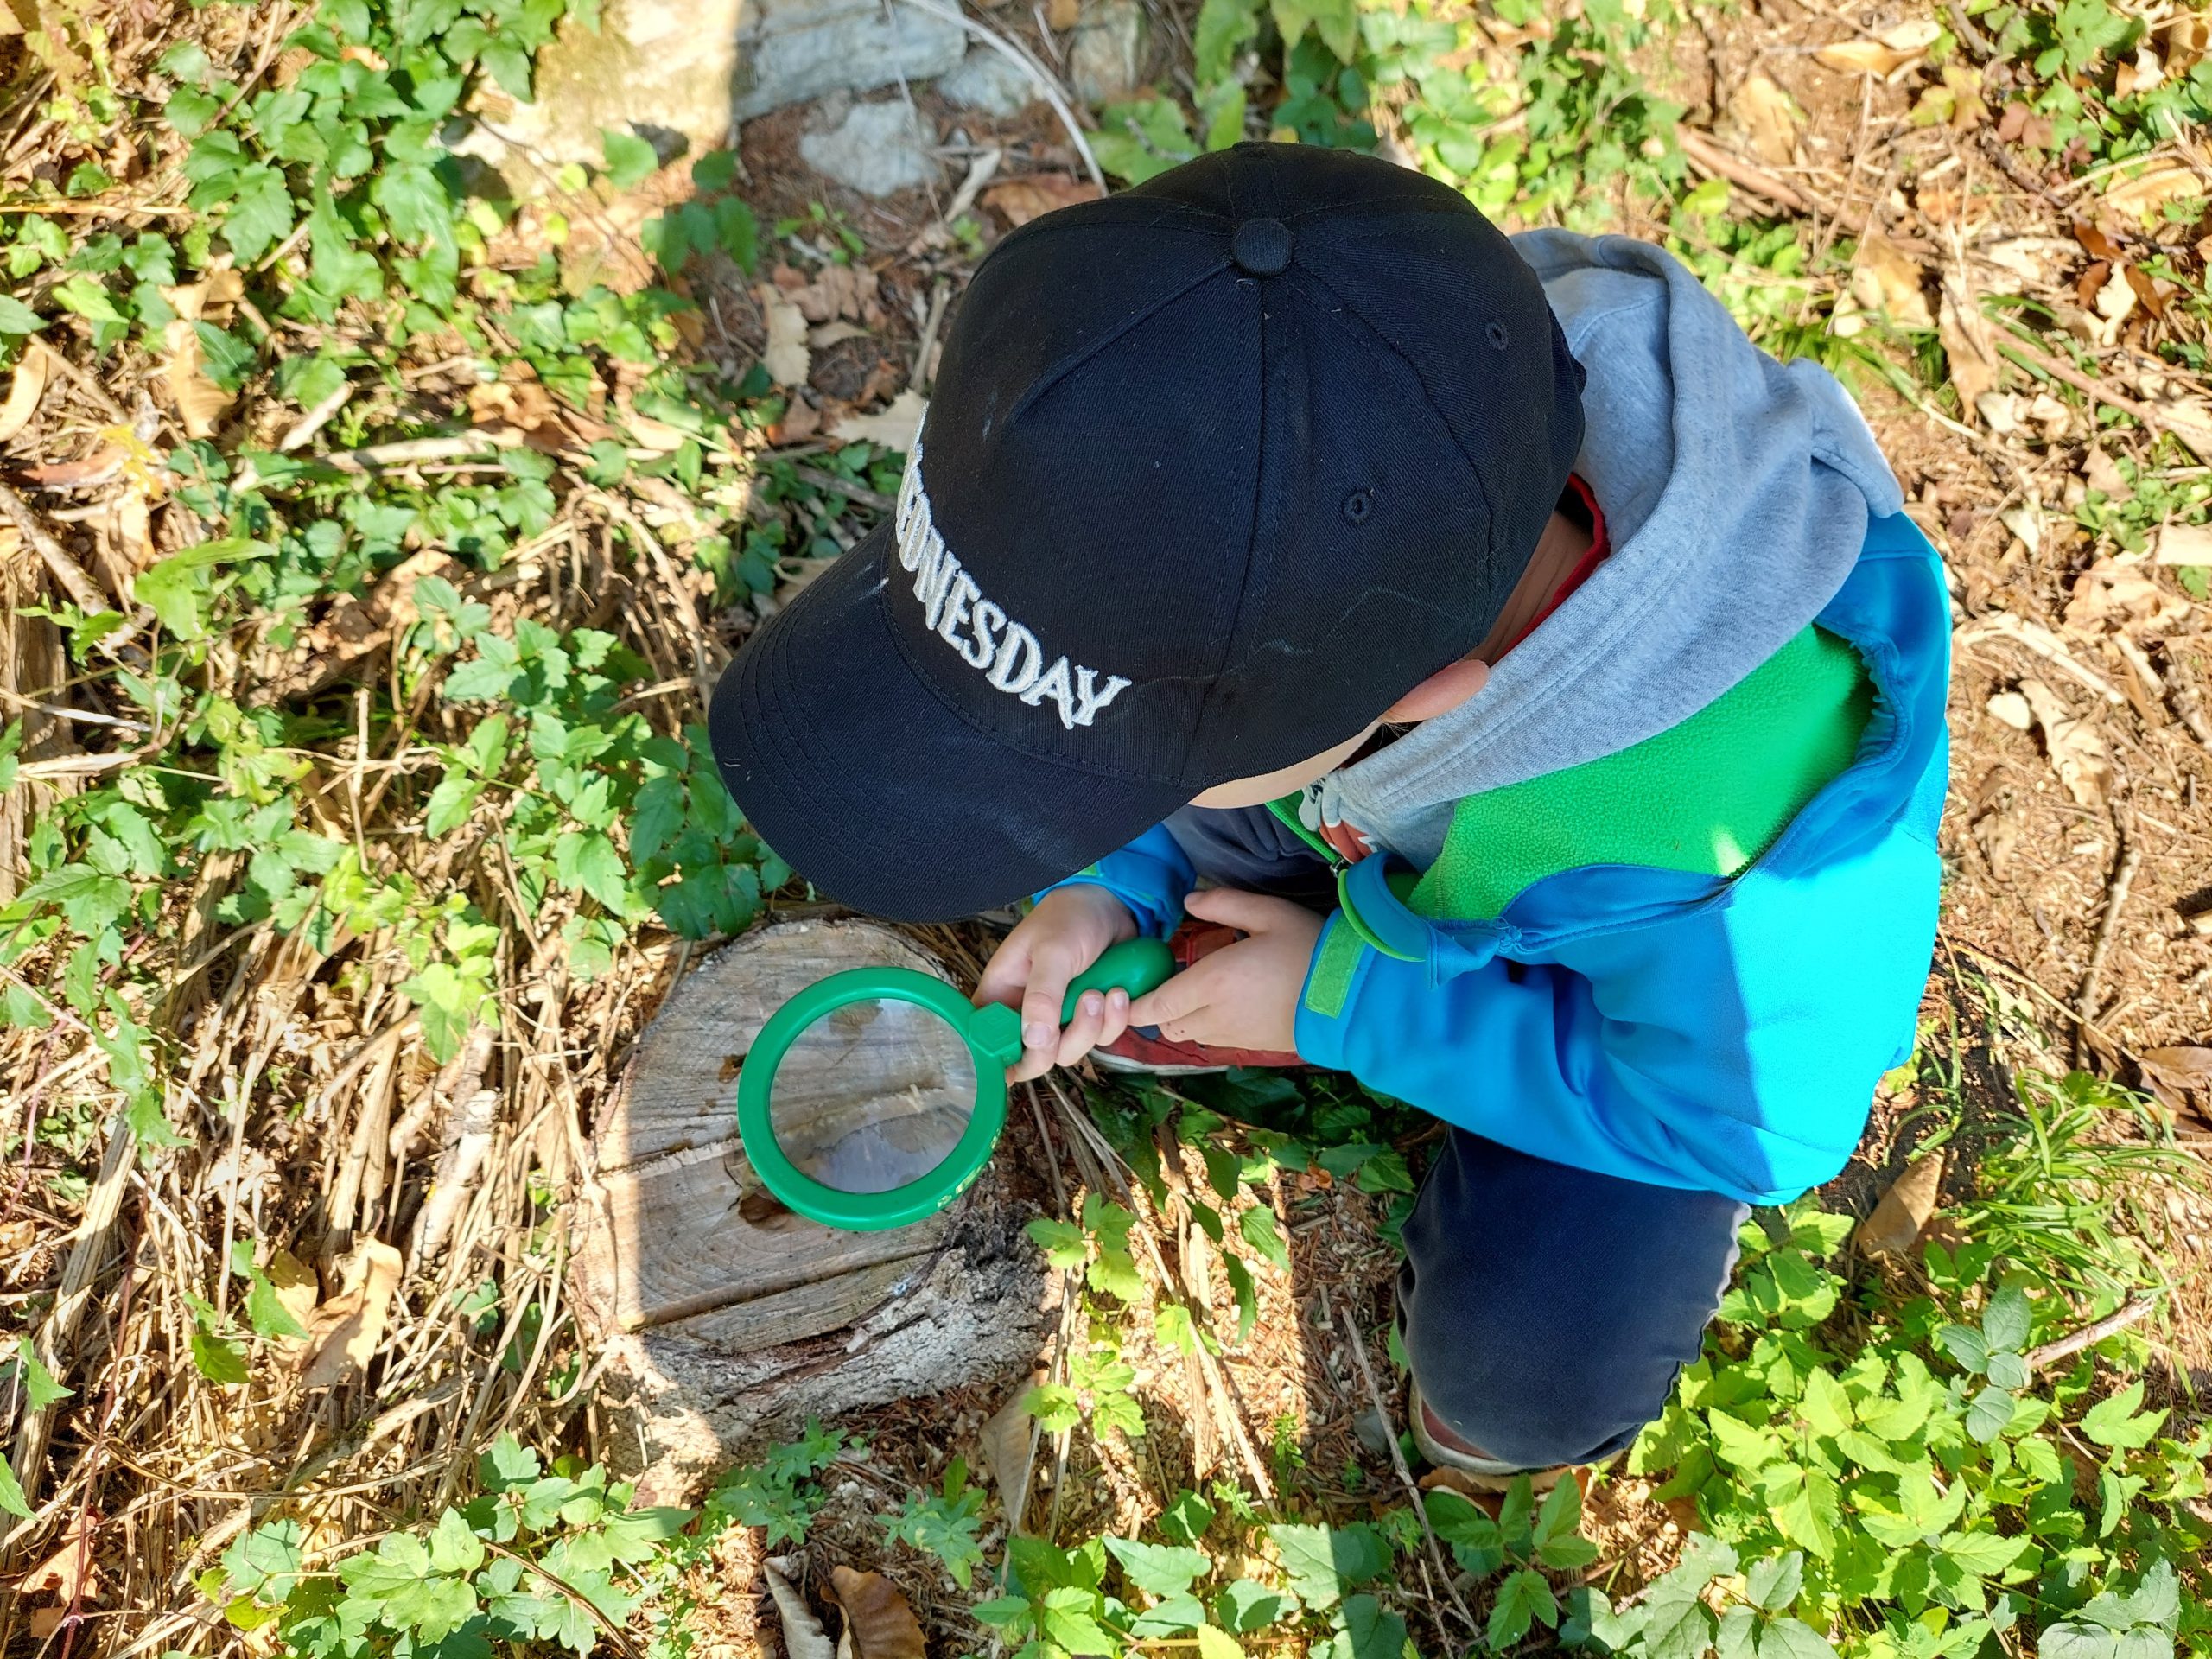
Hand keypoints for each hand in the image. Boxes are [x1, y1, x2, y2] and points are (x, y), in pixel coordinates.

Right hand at [974, 885, 1138, 1081]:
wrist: (1112, 904)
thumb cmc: (1069, 917)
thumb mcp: (1053, 951)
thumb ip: (1042, 995)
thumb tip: (1034, 1040)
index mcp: (1002, 994)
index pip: (990, 1041)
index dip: (1006, 1056)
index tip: (1035, 1048)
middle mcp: (1027, 1012)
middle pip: (1035, 1057)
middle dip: (1064, 1040)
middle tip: (1086, 1003)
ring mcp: (1059, 1017)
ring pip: (1071, 1051)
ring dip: (1093, 1028)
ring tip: (1104, 992)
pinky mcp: (1090, 1016)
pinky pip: (1101, 1038)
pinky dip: (1114, 1021)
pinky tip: (1119, 993)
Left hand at [1125, 889, 1320, 1053]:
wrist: (1353, 998)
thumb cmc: (1311, 949)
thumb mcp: (1269, 913)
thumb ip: (1224, 904)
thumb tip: (1188, 901)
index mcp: (1213, 982)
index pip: (1155, 1005)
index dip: (1135, 1003)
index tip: (1129, 989)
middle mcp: (1217, 1015)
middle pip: (1168, 1023)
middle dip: (1162, 1006)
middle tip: (1175, 978)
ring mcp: (1234, 1035)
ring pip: (1190, 1034)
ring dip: (1187, 1015)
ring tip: (1205, 988)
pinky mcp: (1253, 1046)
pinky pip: (1216, 1039)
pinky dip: (1211, 1025)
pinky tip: (1231, 1001)